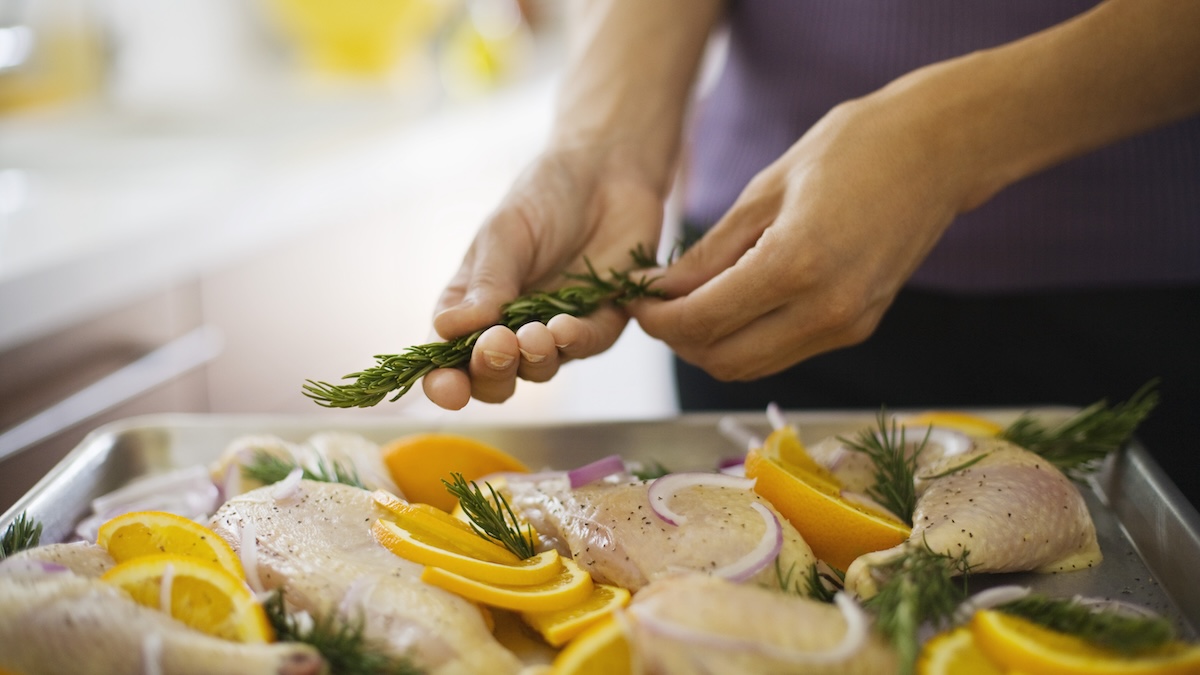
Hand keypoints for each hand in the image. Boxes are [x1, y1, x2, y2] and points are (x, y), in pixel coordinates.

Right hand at [422, 147, 666, 408]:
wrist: (607, 171)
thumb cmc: (544, 197)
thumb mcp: (504, 233)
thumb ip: (485, 283)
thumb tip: (448, 329)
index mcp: (471, 308)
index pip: (448, 358)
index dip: (445, 382)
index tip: (447, 389)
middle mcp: (510, 328)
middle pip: (493, 379)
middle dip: (491, 373)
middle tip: (496, 346)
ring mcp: (555, 331)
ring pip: (538, 371)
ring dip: (533, 360)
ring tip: (533, 333)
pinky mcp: (599, 324)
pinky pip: (585, 346)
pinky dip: (572, 343)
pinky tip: (563, 327)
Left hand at [628, 87, 978, 380]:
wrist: (941, 150)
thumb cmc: (854, 149)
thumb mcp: (766, 189)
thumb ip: (711, 251)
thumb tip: (662, 290)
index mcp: (797, 266)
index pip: (702, 322)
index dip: (657, 319)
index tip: (634, 297)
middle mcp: (826, 311)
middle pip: (722, 360)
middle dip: (678, 339)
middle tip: (656, 304)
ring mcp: (847, 326)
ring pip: (752, 366)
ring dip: (711, 346)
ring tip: (689, 303)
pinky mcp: (859, 328)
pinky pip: (784, 352)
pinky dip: (748, 339)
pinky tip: (734, 302)